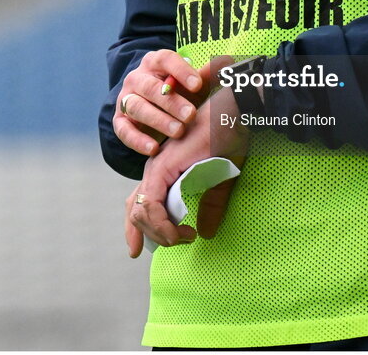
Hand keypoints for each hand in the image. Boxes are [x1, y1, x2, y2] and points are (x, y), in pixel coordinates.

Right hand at [113, 49, 206, 156]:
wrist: (153, 105)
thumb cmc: (179, 92)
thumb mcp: (193, 83)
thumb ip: (208, 75)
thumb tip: (227, 62)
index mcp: (156, 62)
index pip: (165, 60)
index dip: (181, 71)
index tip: (198, 85)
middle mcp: (138, 77)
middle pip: (150, 87)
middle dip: (171, 102)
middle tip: (190, 115)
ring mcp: (126, 98)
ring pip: (137, 107)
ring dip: (158, 120)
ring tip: (178, 132)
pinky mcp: (120, 121)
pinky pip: (124, 130)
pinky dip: (138, 140)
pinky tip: (154, 149)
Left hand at [125, 85, 249, 256]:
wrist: (232, 114)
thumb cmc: (228, 140)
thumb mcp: (220, 180)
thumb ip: (209, 205)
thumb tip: (205, 233)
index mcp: (163, 171)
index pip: (138, 204)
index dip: (134, 230)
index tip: (137, 252)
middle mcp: (154, 169)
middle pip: (135, 212)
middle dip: (151, 235)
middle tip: (177, 243)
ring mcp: (156, 167)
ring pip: (140, 212)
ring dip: (160, 233)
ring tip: (186, 236)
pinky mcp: (163, 167)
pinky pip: (151, 204)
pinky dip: (164, 225)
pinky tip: (185, 231)